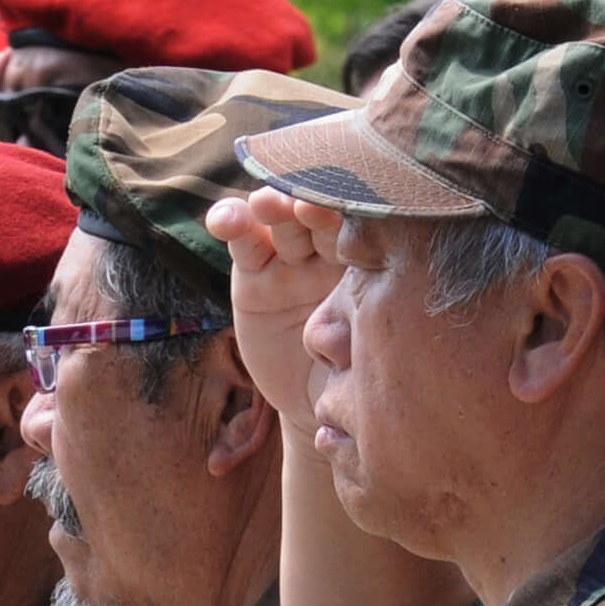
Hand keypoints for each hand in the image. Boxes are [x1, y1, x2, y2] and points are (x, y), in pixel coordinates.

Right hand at [209, 186, 345, 431]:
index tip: (349, 213)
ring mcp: (289, 261)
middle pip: (318, 219)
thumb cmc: (351, 373)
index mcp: (365, 262)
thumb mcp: (365, 347)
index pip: (360, 229)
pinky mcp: (252, 276)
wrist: (313, 401)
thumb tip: (379, 301)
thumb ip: (367, 317)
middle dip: (311, 207)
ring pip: (280, 225)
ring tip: (266, 204)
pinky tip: (224, 220)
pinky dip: (233, 226)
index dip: (352, 218)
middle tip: (308, 206)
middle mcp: (327, 254)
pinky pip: (244, 246)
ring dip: (272, 208)